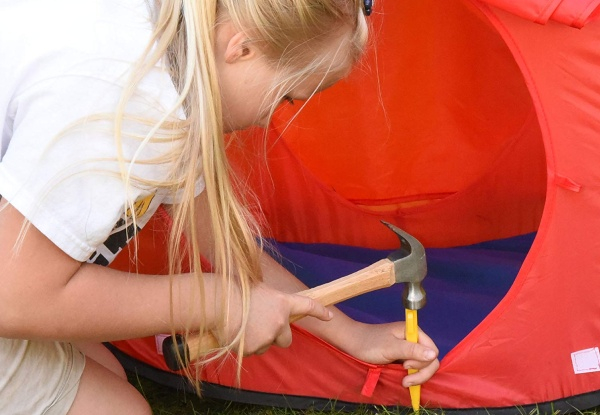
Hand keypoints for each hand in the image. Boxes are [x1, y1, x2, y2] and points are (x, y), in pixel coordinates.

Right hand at [218, 282, 333, 355]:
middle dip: (277, 337)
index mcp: (282, 302)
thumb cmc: (234, 291)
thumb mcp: (258, 290)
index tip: (329, 315)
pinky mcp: (255, 348)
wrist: (217, 304)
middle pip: (287, 339)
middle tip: (262, 328)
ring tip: (241, 326)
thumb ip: (270, 302)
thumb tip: (270, 311)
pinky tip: (235, 333)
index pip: (307, 306)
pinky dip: (245, 346)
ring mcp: (268, 336)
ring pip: (266, 346)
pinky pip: (252, 351)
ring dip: (257, 340)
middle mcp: (280, 321)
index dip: (319, 311)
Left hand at [347, 321, 438, 386]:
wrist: (352, 342)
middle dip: (421, 372)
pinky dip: (412, 375)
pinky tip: (404, 379)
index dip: (423, 362)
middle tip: (405, 380)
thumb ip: (412, 351)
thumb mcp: (390, 348)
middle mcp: (413, 339)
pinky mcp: (403, 356)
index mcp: (413, 331)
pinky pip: (415, 367)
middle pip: (430, 359)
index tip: (406, 367)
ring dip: (416, 376)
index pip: (432, 350)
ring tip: (404, 382)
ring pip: (423, 365)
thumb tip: (434, 354)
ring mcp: (408, 348)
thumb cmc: (369, 343)